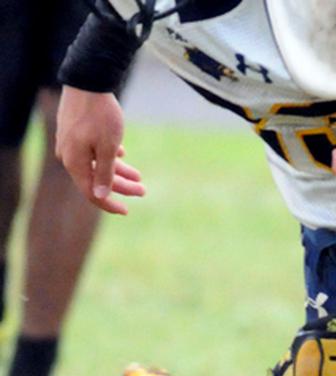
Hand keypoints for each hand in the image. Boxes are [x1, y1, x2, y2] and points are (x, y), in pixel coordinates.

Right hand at [56, 86, 145, 214]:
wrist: (88, 81)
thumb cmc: (100, 116)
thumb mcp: (107, 148)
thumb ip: (104, 173)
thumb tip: (100, 195)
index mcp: (75, 163)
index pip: (92, 193)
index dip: (109, 203)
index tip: (127, 211)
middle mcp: (69, 155)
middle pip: (96, 179)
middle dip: (121, 186)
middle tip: (143, 190)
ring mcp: (71, 143)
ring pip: (97, 164)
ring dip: (119, 171)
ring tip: (139, 177)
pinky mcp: (75, 131)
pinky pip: (94, 150)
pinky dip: (109, 155)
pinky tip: (122, 155)